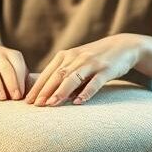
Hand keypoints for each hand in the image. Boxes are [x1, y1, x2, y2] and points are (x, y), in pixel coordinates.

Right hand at [0, 38, 28, 100]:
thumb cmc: (3, 67)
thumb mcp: (14, 67)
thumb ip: (23, 79)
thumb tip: (33, 96)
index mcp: (12, 55)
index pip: (18, 66)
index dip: (20, 81)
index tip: (22, 95)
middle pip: (5, 68)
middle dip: (11, 83)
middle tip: (15, 98)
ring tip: (1, 98)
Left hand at [26, 34, 144, 105]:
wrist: (123, 46)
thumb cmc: (95, 58)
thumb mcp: (76, 63)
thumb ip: (64, 76)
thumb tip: (50, 96)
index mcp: (66, 56)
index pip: (48, 73)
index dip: (37, 87)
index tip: (28, 101)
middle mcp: (76, 58)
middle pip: (57, 76)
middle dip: (45, 91)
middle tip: (35, 105)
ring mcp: (92, 63)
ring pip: (73, 78)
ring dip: (61, 91)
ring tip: (51, 104)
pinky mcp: (106, 69)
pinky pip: (95, 82)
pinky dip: (86, 92)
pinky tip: (78, 102)